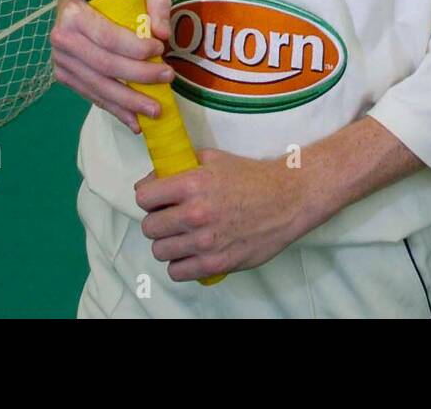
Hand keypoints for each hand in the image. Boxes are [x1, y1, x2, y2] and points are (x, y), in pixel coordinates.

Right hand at [49, 0, 175, 132]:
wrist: (79, 2)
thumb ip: (155, 7)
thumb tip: (163, 34)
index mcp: (76, 14)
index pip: (109, 38)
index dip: (136, 49)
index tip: (161, 50)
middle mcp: (63, 39)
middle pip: (105, 65)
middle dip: (139, 77)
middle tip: (167, 79)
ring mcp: (61, 61)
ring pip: (98, 86)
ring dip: (129, 102)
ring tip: (155, 110)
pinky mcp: (64, 77)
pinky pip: (92, 96)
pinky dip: (115, 110)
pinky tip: (135, 121)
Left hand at [136, 148, 308, 281]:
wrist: (288, 199)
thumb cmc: (252, 177)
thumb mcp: (215, 159)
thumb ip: (180, 167)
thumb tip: (150, 181)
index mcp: (192, 184)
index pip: (143, 197)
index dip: (149, 197)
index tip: (157, 199)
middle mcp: (195, 214)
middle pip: (148, 227)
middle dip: (157, 221)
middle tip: (172, 217)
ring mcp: (204, 242)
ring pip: (160, 251)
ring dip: (168, 243)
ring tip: (184, 236)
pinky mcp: (215, 264)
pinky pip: (177, 272)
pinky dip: (180, 264)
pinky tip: (192, 252)